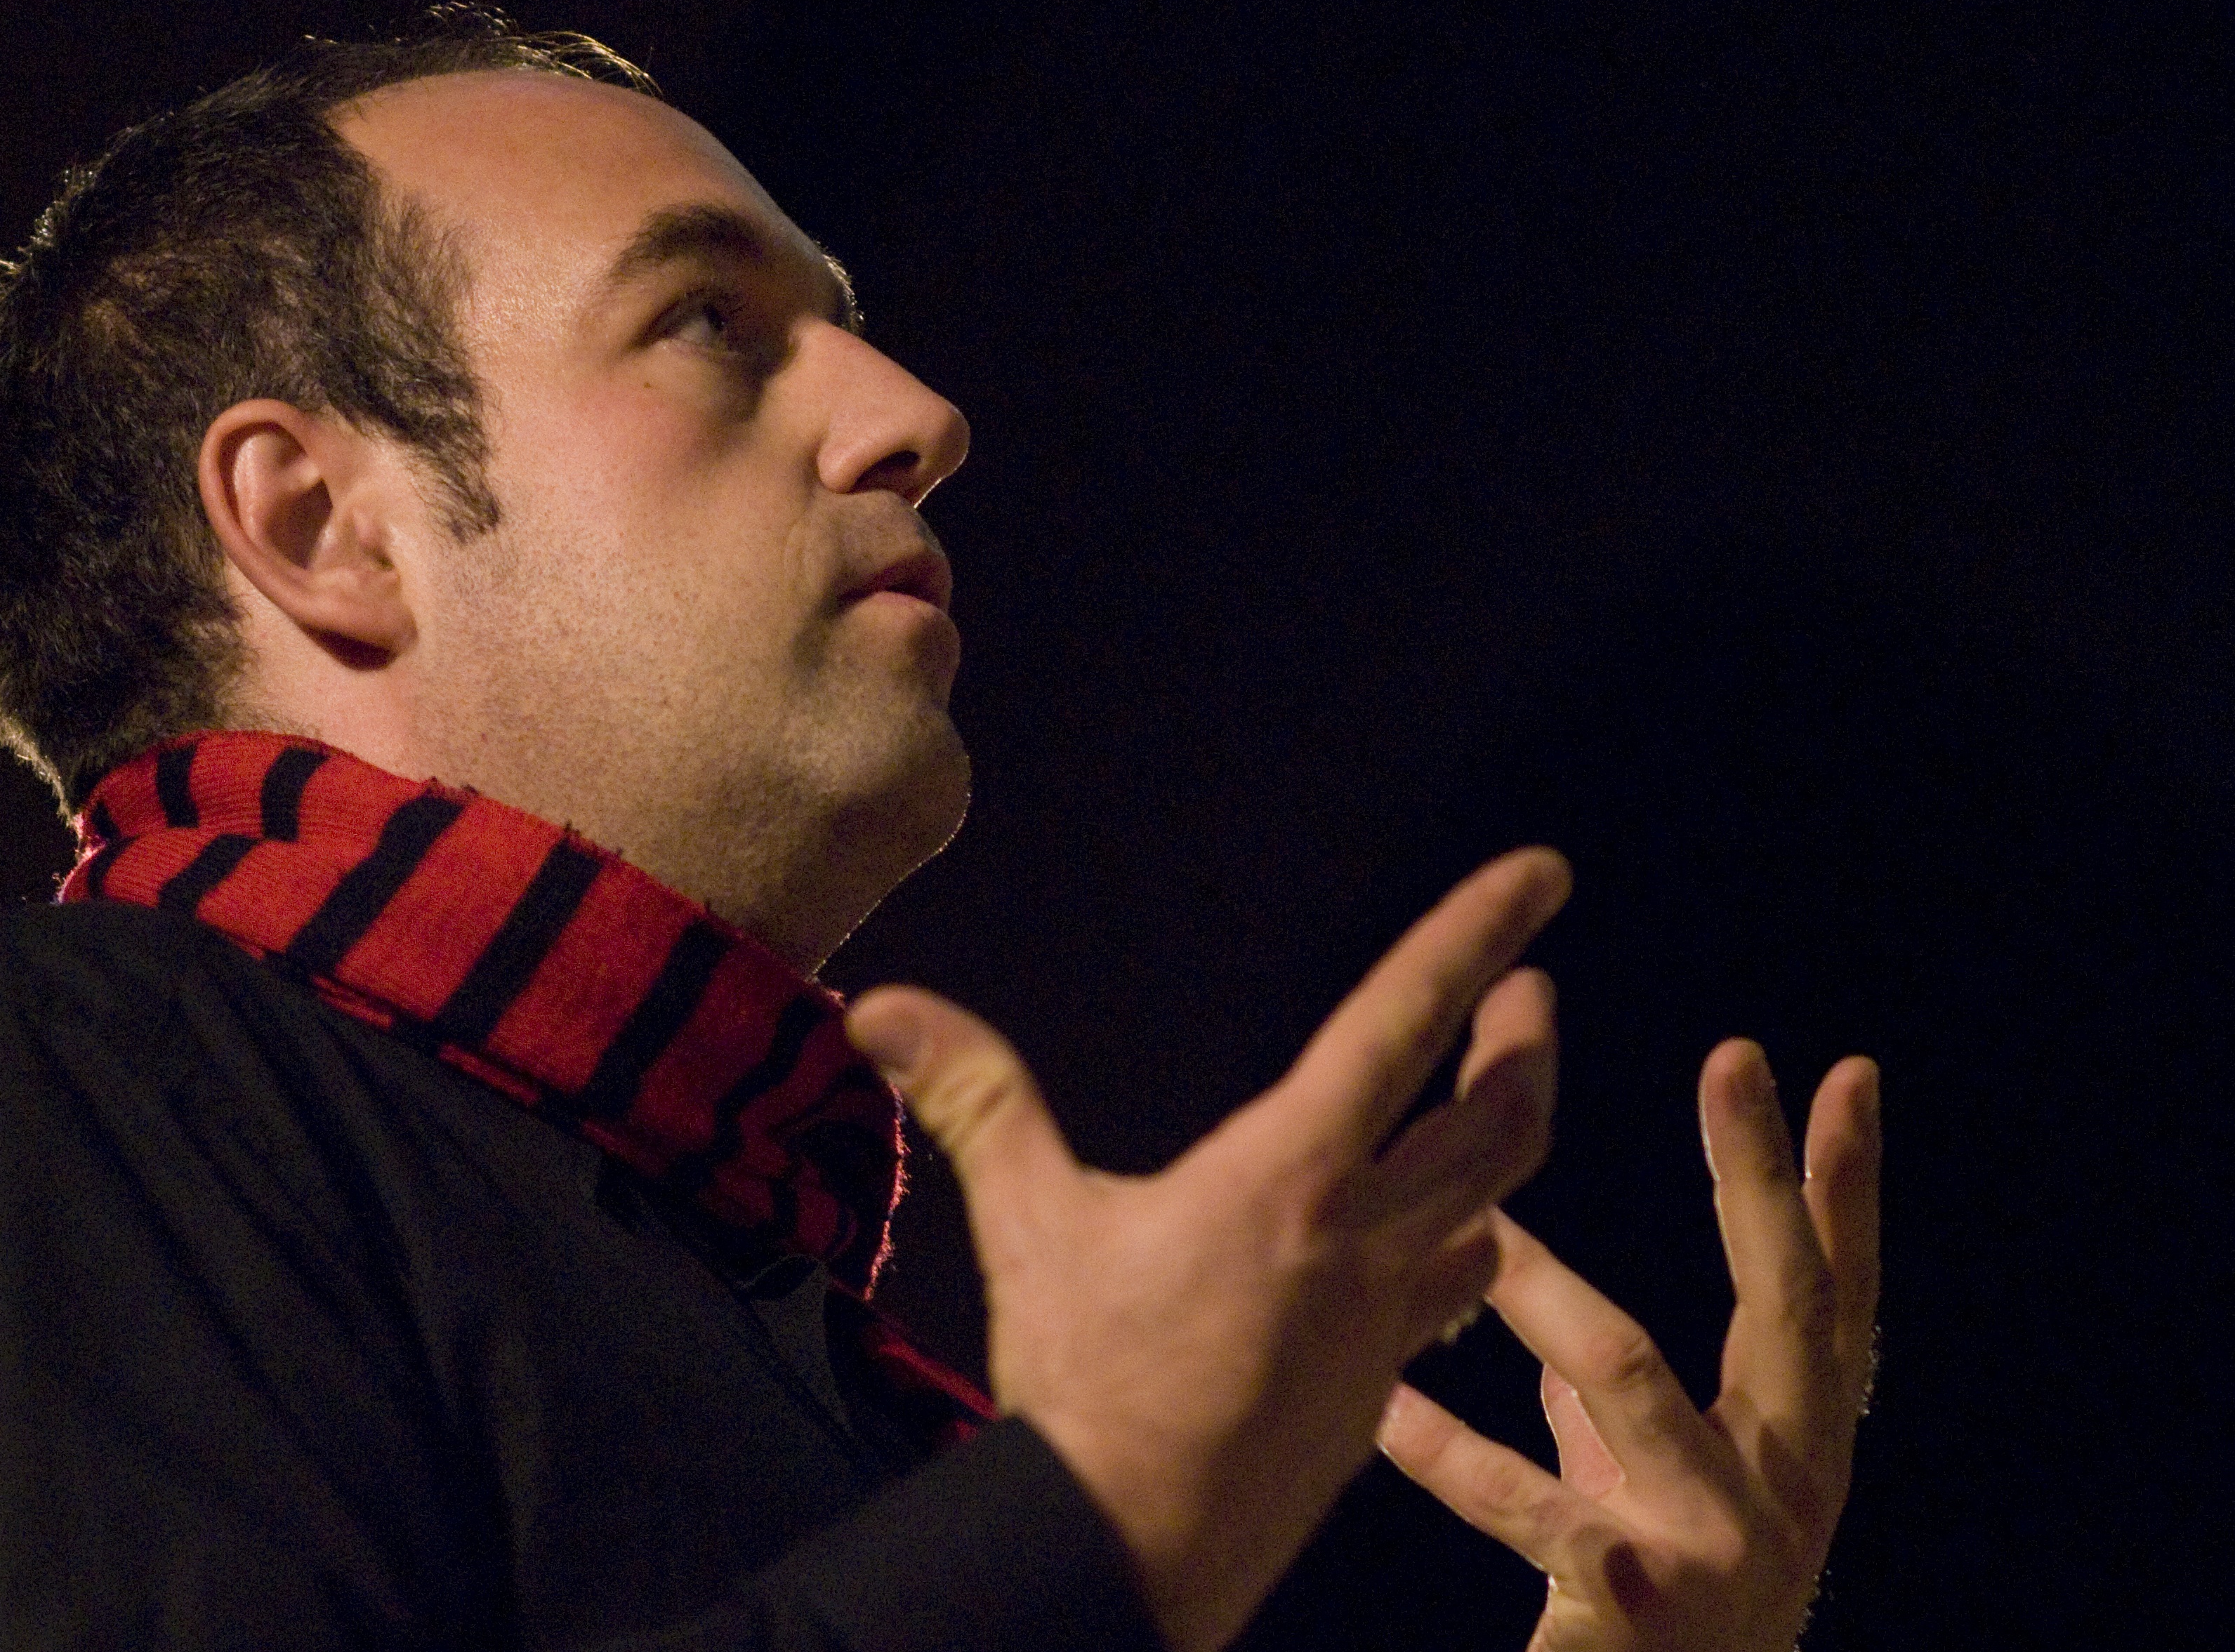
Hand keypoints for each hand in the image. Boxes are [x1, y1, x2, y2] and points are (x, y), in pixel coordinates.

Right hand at [847, 849, 1572, 1651]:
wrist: (1132, 1549)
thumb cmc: (1086, 1386)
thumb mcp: (1027, 1222)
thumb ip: (974, 1098)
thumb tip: (879, 1005)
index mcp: (1293, 1175)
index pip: (1406, 1021)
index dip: (1476, 932)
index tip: (1544, 875)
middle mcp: (1366, 1238)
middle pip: (1499, 1123)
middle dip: (1526, 1044)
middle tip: (1532, 989)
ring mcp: (1385, 1321)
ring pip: (1497, 1211)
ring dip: (1509, 1143)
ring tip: (1501, 1104)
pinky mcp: (1378, 1388)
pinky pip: (1451, 1295)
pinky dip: (1466, 1246)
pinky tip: (1446, 1246)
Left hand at [1377, 1041, 1881, 1651]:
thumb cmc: (1656, 1605)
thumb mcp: (1653, 1482)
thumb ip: (1612, 1397)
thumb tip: (1536, 1300)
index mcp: (1800, 1444)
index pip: (1838, 1291)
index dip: (1844, 1186)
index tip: (1847, 1071)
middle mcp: (1789, 1484)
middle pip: (1788, 1302)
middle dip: (1759, 1175)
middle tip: (1733, 1055)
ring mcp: (1722, 1545)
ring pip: (1629, 1374)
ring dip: (1545, 1289)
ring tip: (1479, 1218)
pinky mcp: (1636, 1607)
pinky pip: (1523, 1499)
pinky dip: (1446, 1449)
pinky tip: (1382, 1400)